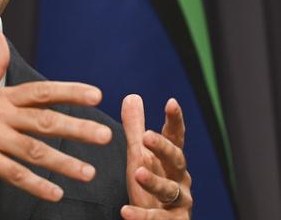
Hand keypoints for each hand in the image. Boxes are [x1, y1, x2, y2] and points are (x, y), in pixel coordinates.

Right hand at [0, 31, 112, 201]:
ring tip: (88, 172)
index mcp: (0, 97)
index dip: (69, 92)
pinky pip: (14, 174)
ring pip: (34, 150)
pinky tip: (55, 193)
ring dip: (63, 162)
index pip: (40, 91)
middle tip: (104, 135)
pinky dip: (36, 185)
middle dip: (77, 128)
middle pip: (44, 120)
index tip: (96, 95)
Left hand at [121, 94, 192, 218]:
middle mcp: (180, 181)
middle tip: (146, 136)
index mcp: (171, 162)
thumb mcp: (139, 157)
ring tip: (137, 172)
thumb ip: (135, 130)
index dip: (175, 120)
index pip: (175, 138)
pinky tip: (125, 210)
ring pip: (170, 191)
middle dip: (163, 148)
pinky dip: (142, 216)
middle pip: (177, 161)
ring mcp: (178, 204)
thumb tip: (132, 96)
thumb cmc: (148, 188)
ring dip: (155, 181)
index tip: (171, 102)